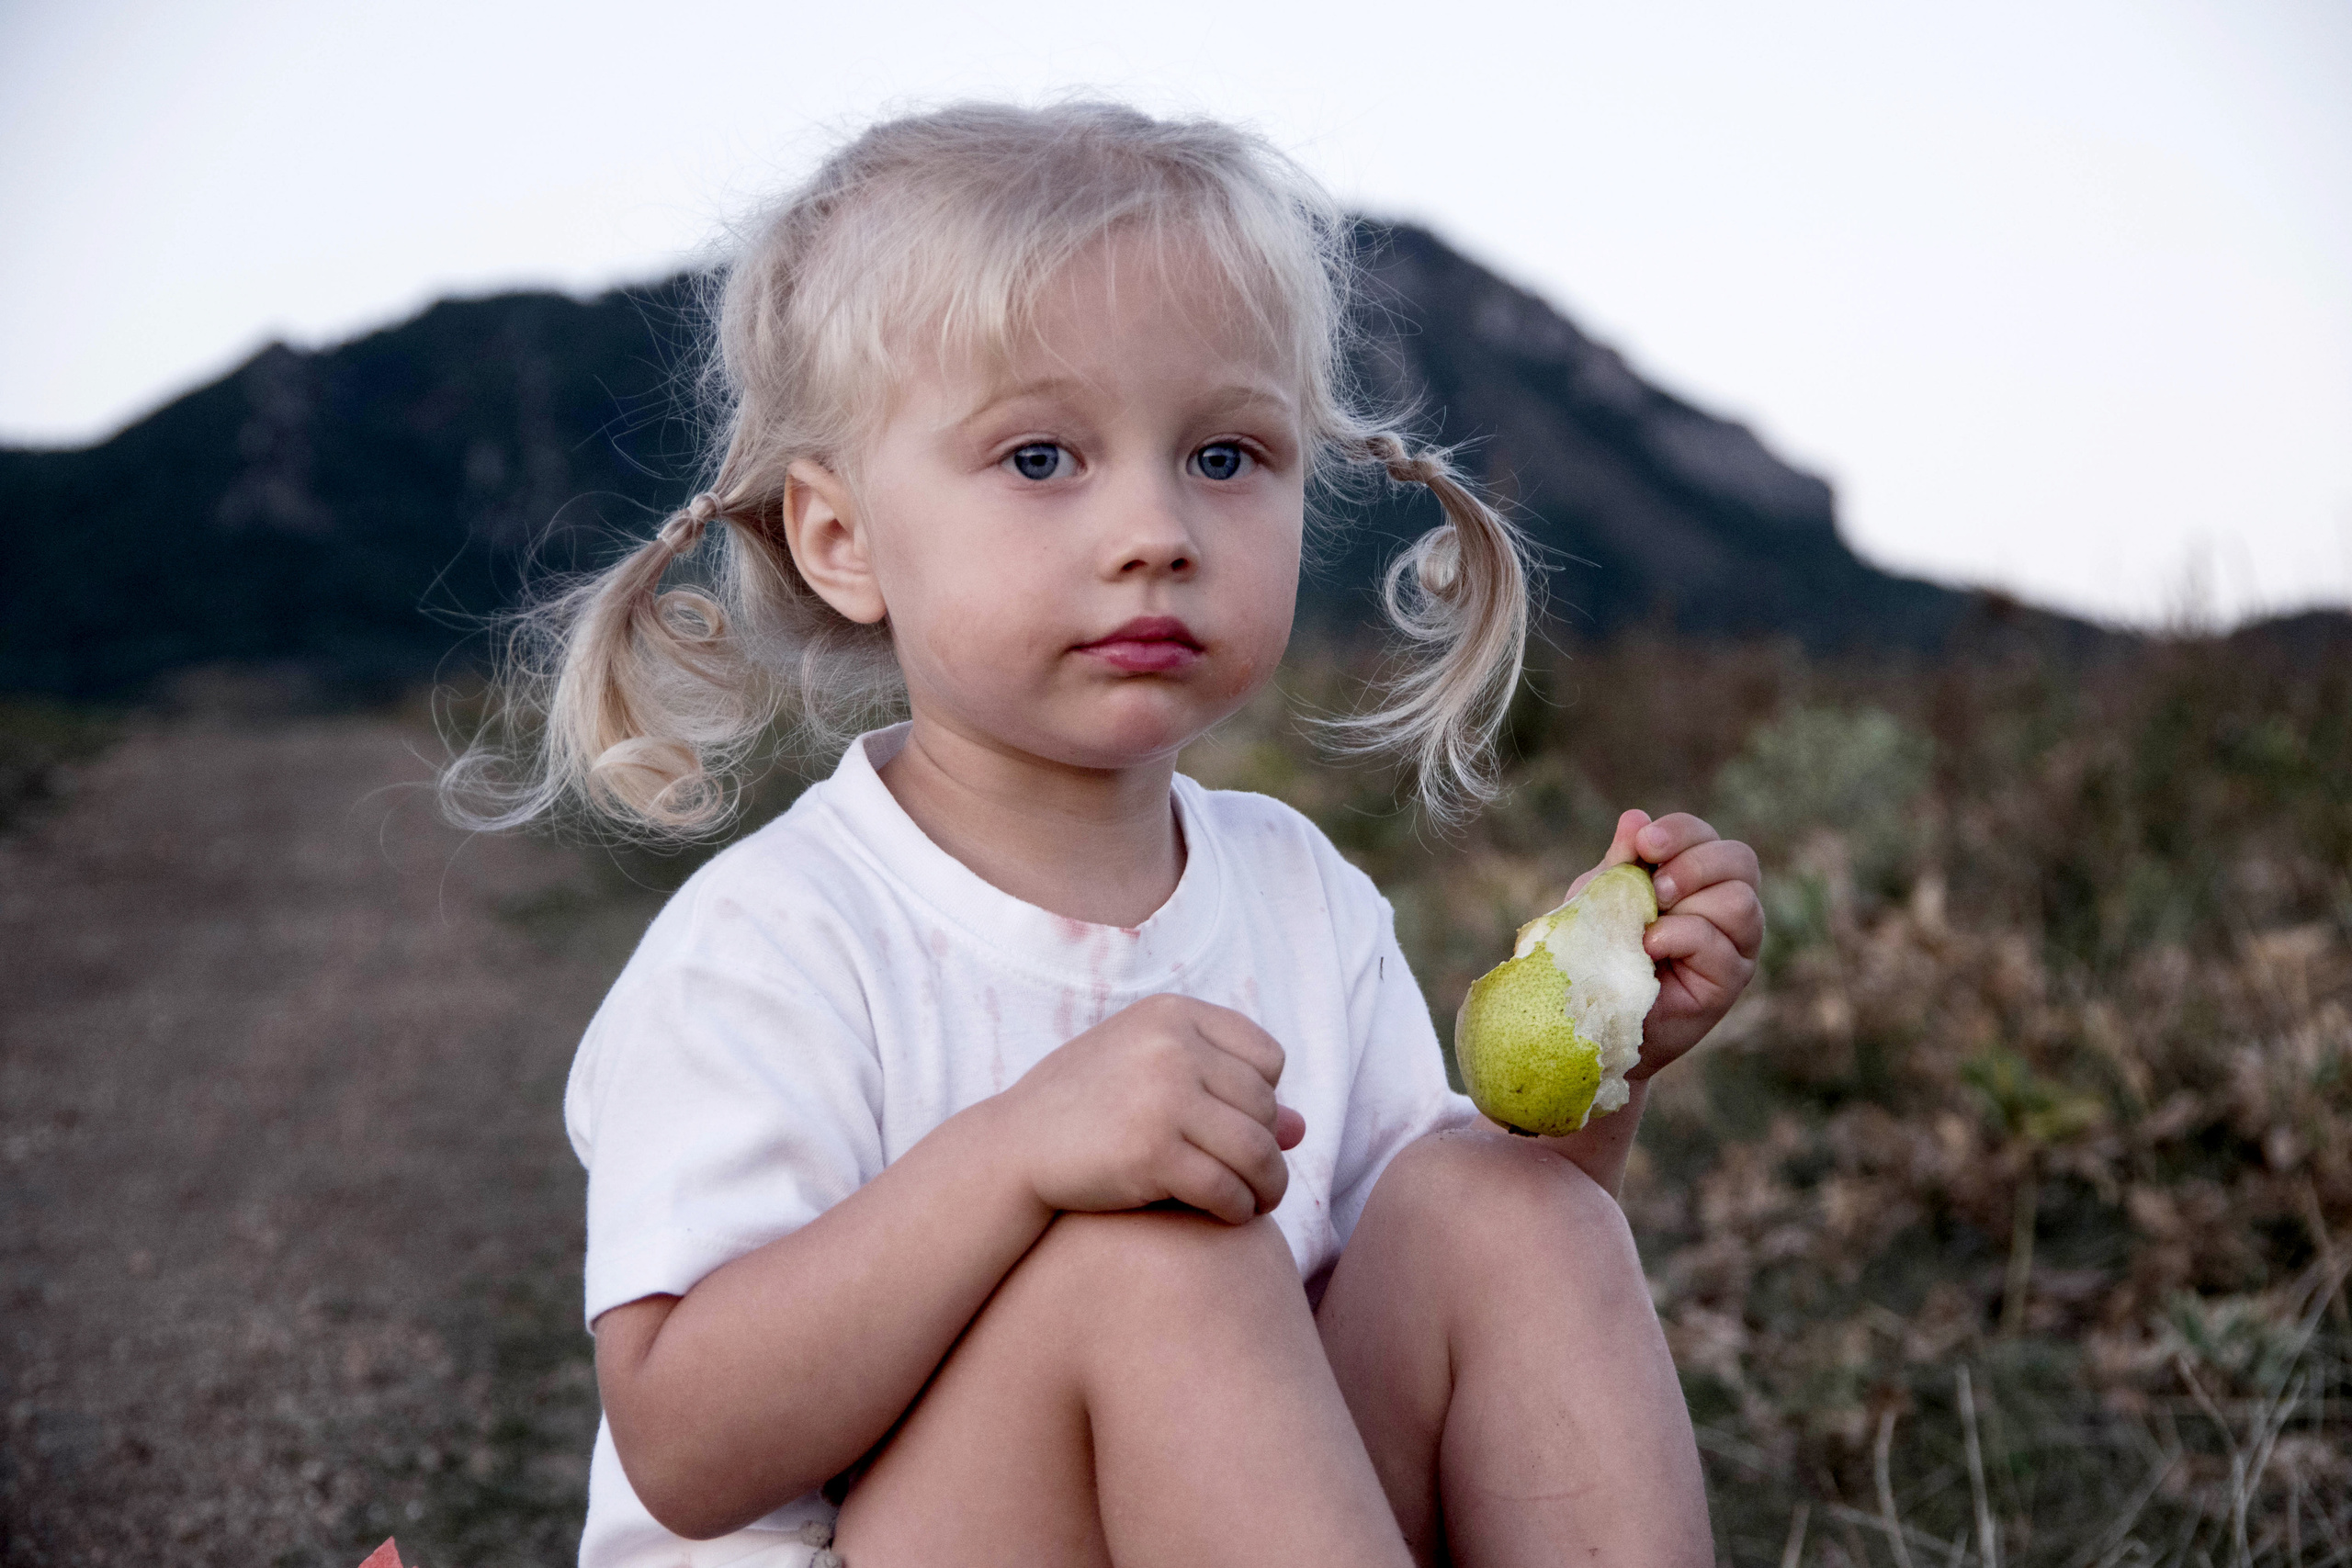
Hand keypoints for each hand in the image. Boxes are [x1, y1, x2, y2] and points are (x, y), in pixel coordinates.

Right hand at [999, 993, 1306, 1225]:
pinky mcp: (1152, 1152)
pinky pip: (1226, 1187)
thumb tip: (1301, 1128)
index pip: (1266, 1056)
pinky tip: (1228, 1215)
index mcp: (1171, 1014)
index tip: (1240, 1127)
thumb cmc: (1087, 1109)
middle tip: (1259, 1179)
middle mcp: (1171, 1046)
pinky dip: (1238, 1209)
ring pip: (1256, 1150)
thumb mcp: (1152, 1078)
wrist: (1014, 1148)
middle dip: (1267, 1149)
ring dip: (1267, 1185)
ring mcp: (1162, 1096)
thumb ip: (1223, 1092)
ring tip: (1257, 1202)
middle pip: (1263, 1106)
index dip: (1264, 1098)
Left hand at [1564, 808, 1762, 1078]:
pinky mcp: (1729, 981)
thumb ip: (1621, 863)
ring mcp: (1735, 945)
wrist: (1594, 1018)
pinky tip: (1649, 948)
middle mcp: (1727, 907)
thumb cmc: (1600, 954)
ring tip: (1648, 922)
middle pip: (1739, 859)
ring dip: (1691, 901)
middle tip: (1655, 887)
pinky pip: (1718, 943)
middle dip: (1693, 862)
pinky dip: (1680, 937)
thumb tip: (1635, 817)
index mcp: (1698, 878)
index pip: (1707, 837)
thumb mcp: (1602, 899)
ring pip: (1740, 900)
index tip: (1644, 843)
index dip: (1680, 831)